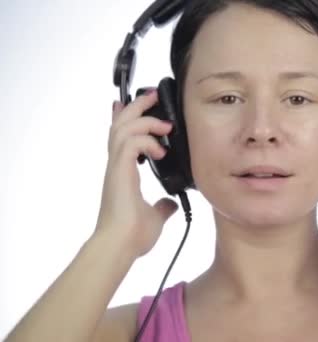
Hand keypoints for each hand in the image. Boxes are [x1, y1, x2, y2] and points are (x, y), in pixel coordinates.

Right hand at [94, 90, 177, 257]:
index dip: (126, 117)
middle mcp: (116, 165)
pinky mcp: (119, 171)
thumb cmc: (132, 235)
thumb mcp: (155, 216)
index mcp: (123, 172)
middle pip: (120, 123)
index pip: (122, 136)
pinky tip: (160, 149)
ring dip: (145, 119)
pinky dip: (147, 140)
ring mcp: (116, 167)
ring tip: (165, 124)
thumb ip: (162, 207)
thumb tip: (170, 204)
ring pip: (123, 127)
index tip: (137, 104)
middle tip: (151, 96)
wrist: (121, 246)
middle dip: (136, 106)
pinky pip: (131, 142)